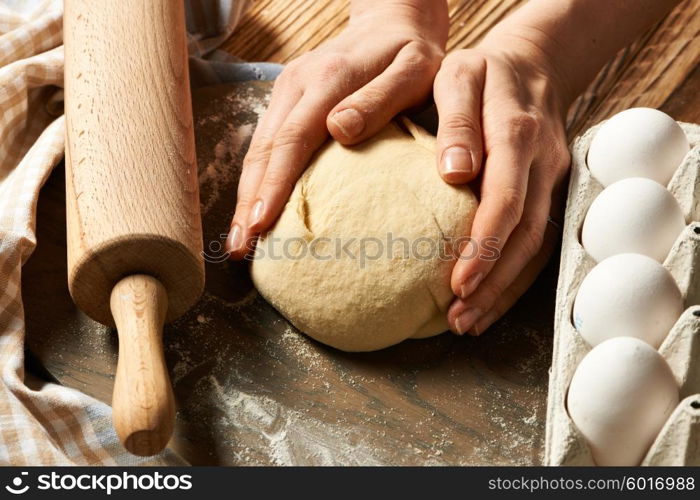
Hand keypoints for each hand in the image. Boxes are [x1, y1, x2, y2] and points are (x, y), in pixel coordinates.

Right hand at [226, 0, 447, 257]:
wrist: (394, 19)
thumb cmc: (413, 52)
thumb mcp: (414, 69)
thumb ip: (380, 99)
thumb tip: (339, 131)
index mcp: (328, 79)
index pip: (292, 139)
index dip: (274, 185)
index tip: (259, 225)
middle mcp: (297, 83)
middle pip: (264, 149)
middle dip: (248, 201)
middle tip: (239, 247)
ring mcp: (288, 89)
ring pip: (258, 147)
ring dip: (247, 194)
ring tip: (240, 239)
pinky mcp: (288, 97)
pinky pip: (266, 142)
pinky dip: (258, 178)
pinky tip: (255, 207)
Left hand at [434, 34, 570, 334]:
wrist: (531, 63)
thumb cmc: (481, 72)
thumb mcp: (458, 77)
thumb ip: (455, 121)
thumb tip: (452, 175)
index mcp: (518, 133)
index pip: (507, 200)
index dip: (485, 245)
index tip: (457, 282)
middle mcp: (543, 162)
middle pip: (527, 235)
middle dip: (494, 283)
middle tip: (458, 318)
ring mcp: (554, 179)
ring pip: (538, 246)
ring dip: (505, 290)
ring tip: (468, 322)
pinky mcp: (552, 192)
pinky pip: (540, 242)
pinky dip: (516, 277)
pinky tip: (490, 302)